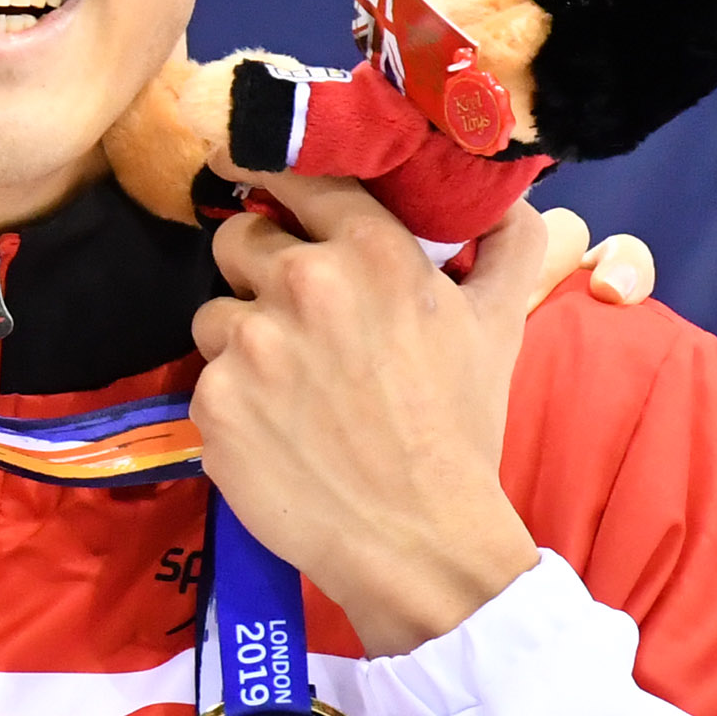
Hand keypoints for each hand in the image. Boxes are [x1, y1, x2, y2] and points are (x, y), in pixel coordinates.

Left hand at [192, 172, 573, 654]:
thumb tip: (510, 195)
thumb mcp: (499, 325)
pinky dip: (233, 399)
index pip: (298, 177)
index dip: (278, 183)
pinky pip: (206, 378)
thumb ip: (508, 246)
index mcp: (371, 251)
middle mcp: (302, 283)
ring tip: (290, 383)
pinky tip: (276, 429)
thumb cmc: (460, 429)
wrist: (416, 537)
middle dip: (257, 267)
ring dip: (242, 337)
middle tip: (294, 312)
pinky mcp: (213, 399)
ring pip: (214, 312)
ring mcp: (249, 342)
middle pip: (238, 237)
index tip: (266, 188)